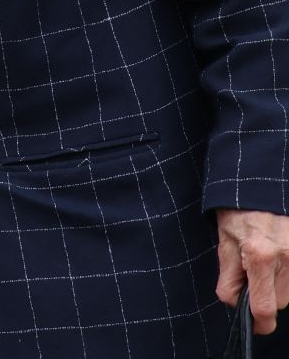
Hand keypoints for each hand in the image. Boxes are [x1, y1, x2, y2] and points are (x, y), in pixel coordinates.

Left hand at [217, 208, 288, 332]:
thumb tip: (233, 304)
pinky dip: (287, 271)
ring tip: (264, 257)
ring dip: (278, 283)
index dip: (260, 323)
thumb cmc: (238, 208)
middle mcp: (287, 257)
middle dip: (265, 296)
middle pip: (280, 301)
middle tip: (251, 273)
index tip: (255, 326)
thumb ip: (228, 275)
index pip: (265, 307)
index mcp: (260, 256)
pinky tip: (277, 254)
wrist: (260, 180)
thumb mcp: (224, 240)